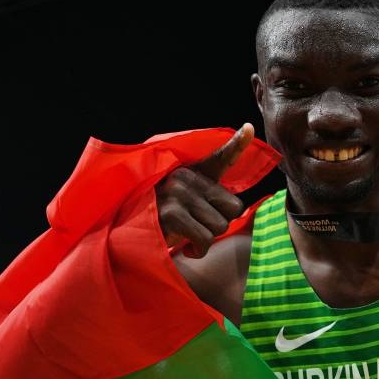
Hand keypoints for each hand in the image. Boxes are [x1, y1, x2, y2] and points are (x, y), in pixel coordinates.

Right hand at [156, 123, 254, 257]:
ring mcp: (178, 194)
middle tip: (198, 225)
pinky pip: (205, 239)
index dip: (238, 143)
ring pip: (221, 226)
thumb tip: (236, 208)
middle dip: (221, 223)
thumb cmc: (164, 219)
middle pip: (234, 207)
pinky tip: (185, 248)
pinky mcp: (172, 214)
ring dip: (208, 238)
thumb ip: (210, 198)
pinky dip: (199, 250)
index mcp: (193, 171)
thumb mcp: (187, 201)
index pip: (221, 157)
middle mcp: (186, 177)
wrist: (128, 233)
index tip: (249, 128)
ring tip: (187, 234)